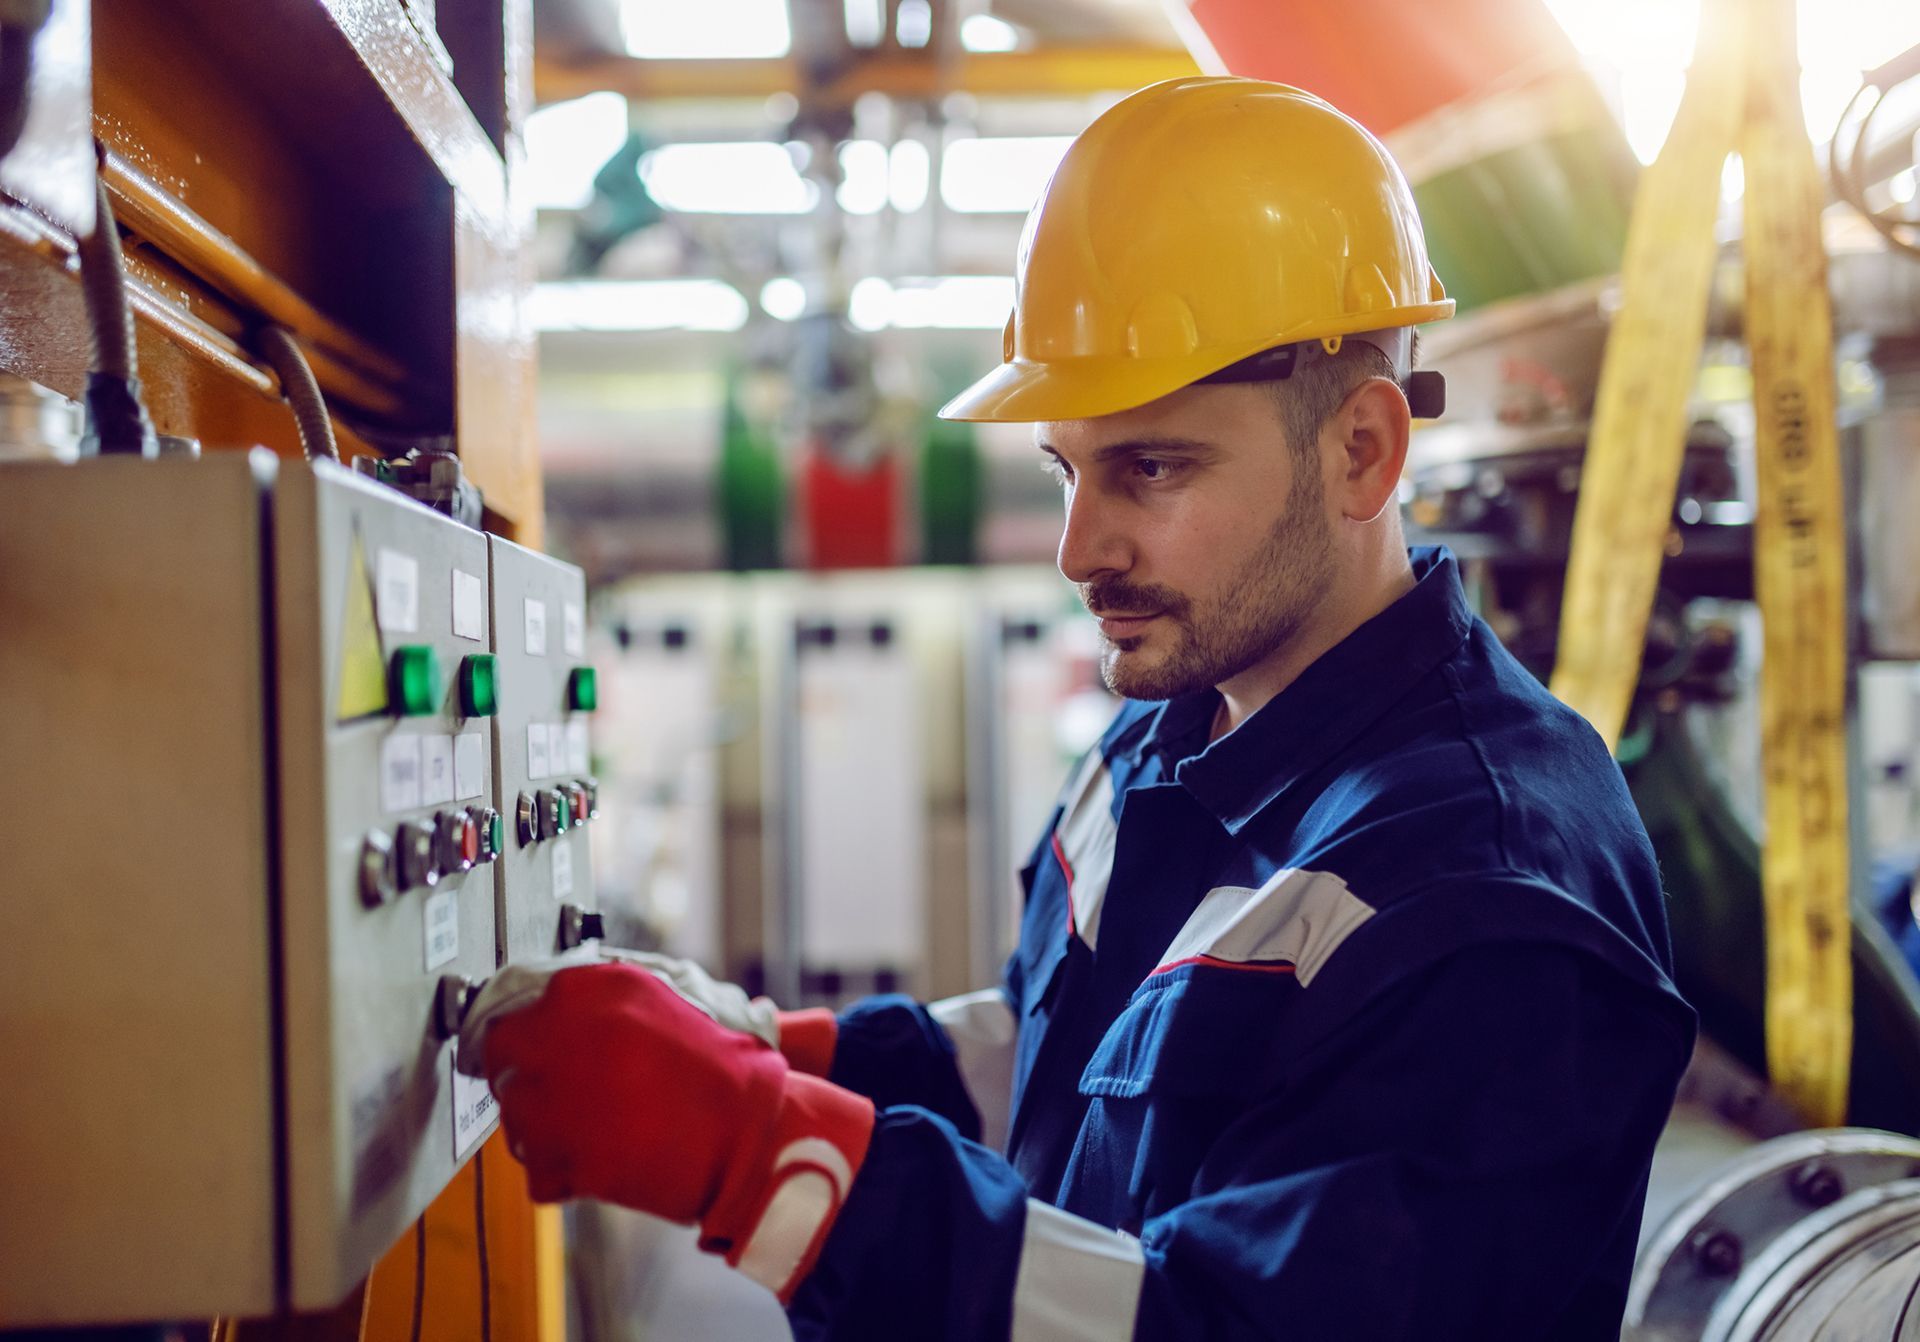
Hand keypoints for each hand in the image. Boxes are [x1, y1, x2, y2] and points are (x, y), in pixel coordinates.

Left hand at [460, 959, 873, 1299]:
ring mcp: (548, 1094)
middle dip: (528, 1073)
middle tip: (569, 1093)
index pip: (515, 1000)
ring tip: (601, 1128)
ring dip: (543, 1123)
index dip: (527, 1030)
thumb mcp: (666, 1000)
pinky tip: (606, 1158)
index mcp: (585, 985)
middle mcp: (555, 1030)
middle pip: (502, 1054)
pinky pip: (537, 1166)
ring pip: (514, 1113)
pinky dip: (564, 1172)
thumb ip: (605, 999)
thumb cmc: (720, 1068)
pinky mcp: (554, 1154)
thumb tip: (560, 1009)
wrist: (748, 1130)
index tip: (533, 1046)